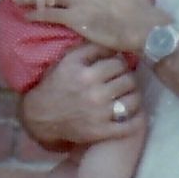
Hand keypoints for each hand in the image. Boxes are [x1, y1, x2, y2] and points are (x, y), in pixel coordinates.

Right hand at [18, 42, 143, 149]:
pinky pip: (131, 125)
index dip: (120, 63)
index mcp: (86, 74)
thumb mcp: (68, 60)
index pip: (119, 63)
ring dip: (133, 96)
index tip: (116, 67)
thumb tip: (115, 45)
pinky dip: (137, 119)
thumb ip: (91, 48)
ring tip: (127, 95)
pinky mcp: (102, 132)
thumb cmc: (56, 84)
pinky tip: (134, 114)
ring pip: (133, 100)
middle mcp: (95, 93)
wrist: (41, 115)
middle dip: (127, 78)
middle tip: (123, 81)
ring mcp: (100, 115)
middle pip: (129, 80)